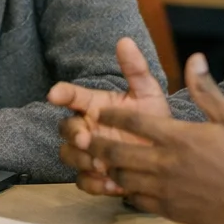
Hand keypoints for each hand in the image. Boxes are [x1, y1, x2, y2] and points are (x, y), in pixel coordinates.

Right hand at [53, 37, 169, 177]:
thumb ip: (135, 69)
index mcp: (95, 105)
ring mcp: (90, 152)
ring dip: (81, 159)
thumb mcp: (148, 92)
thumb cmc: (154, 118)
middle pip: (64, 129)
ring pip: (69, 156)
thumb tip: (126, 41)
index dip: (61, 93)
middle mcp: (88, 127)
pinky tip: (112, 183)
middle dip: (73, 133)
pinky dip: (94, 183)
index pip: (71, 95)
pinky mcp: (97, 175)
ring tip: (102, 164)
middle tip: (86, 138)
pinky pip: (84, 181)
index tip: (54, 93)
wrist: (168, 151)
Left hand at [80, 54, 223, 223]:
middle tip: (82, 137)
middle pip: (117, 152)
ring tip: (95, 161)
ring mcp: (165, 189)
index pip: (133, 123)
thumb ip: (206, 90)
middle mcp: (166, 163)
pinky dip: (124, 192)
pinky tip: (121, 187)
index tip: (99, 112)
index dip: (111, 116)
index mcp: (178, 137)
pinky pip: (136, 201)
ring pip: (122, 178)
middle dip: (96, 143)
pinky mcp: (170, 210)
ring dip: (106, 169)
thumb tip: (194, 58)